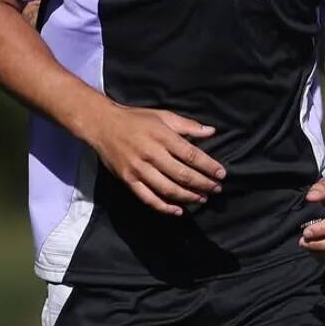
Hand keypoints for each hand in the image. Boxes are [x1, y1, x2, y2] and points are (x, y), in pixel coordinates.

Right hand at [86, 103, 225, 215]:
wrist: (103, 125)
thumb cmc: (136, 119)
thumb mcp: (164, 115)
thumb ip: (188, 125)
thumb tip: (211, 131)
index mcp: (162, 137)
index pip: (191, 155)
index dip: (208, 166)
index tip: (221, 174)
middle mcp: (151, 154)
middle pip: (182, 174)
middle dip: (203, 184)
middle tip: (217, 189)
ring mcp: (138, 169)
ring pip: (167, 189)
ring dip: (188, 197)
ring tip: (202, 199)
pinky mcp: (128, 180)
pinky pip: (148, 198)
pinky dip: (164, 207)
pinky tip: (178, 210)